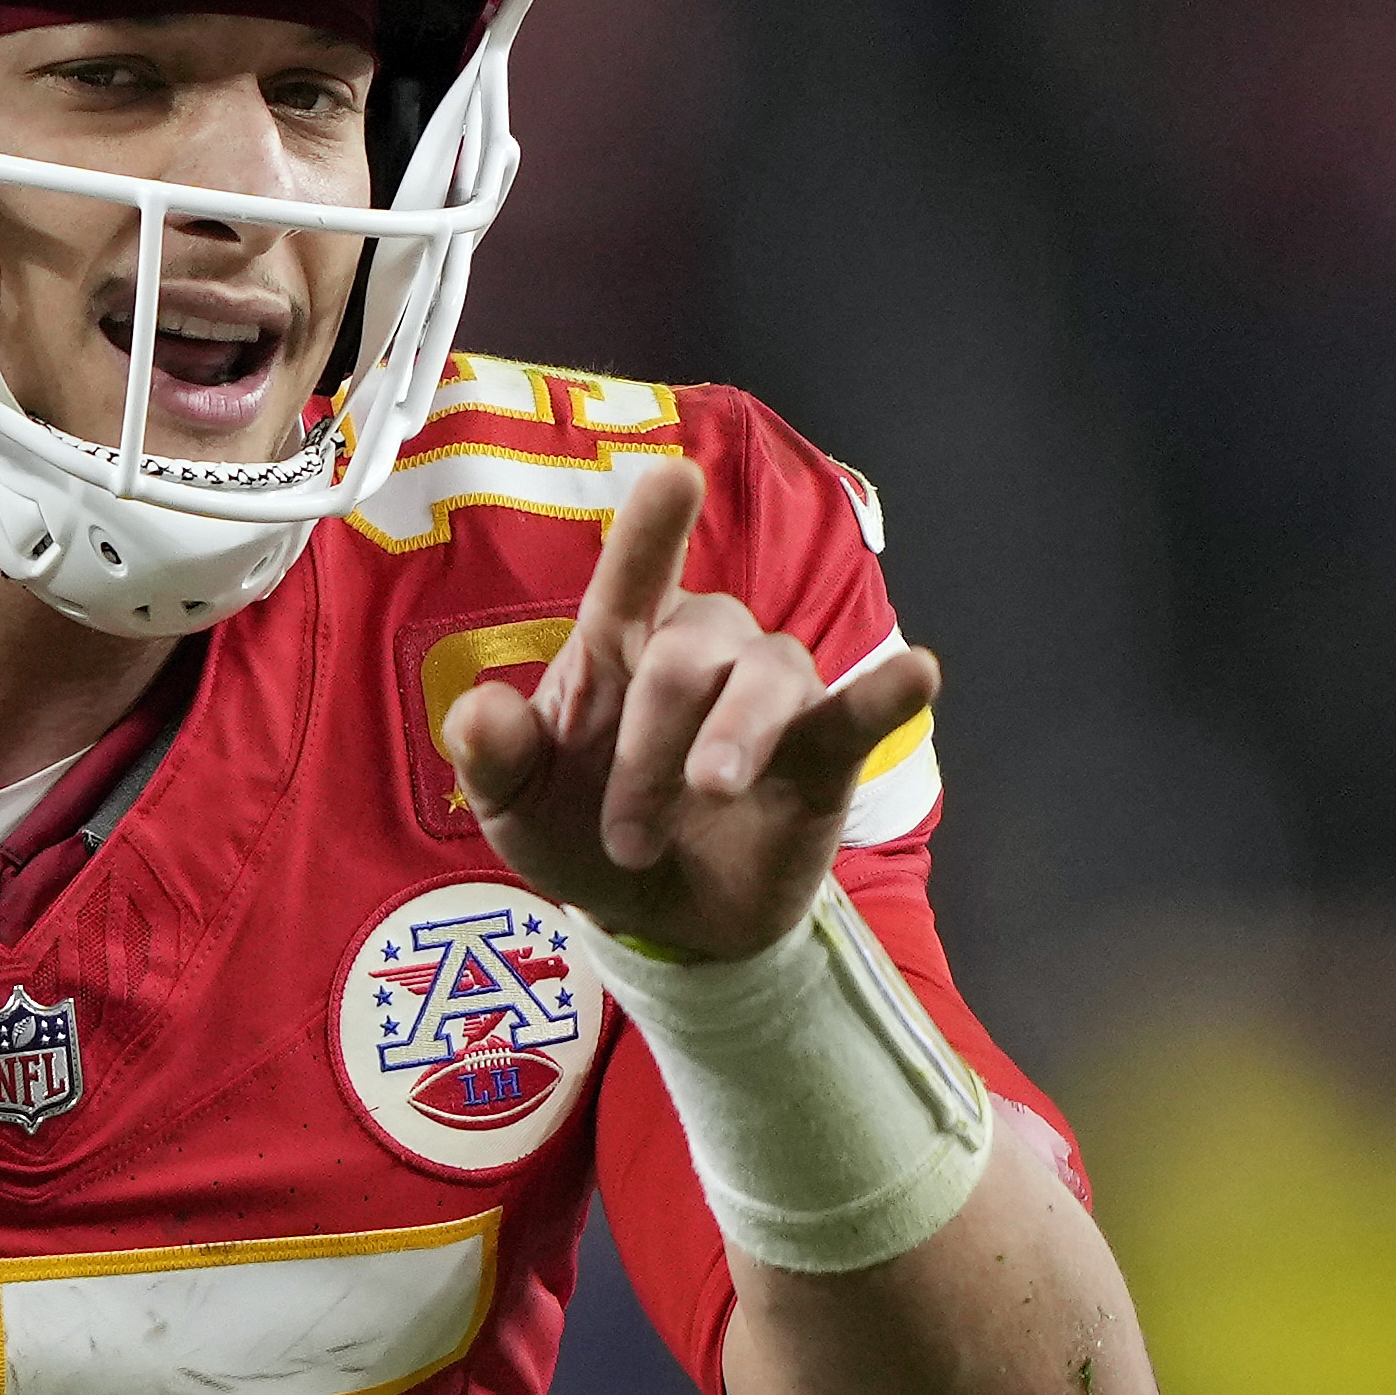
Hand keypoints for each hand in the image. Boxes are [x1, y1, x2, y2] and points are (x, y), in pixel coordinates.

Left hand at [441, 458, 941, 962]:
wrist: (661, 919)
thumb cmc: (585, 832)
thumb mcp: (517, 808)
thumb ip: (493, 759)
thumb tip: (476, 713)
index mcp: (618, 645)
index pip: (634, 573)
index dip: (654, 529)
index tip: (675, 476)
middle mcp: (701, 650)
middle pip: (686, 655)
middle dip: (649, 745)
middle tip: (625, 836)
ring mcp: (768, 696)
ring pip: (764, 677)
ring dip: (732, 739)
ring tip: (711, 793)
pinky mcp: (825, 752)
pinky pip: (859, 712)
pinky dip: (887, 692)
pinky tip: (920, 672)